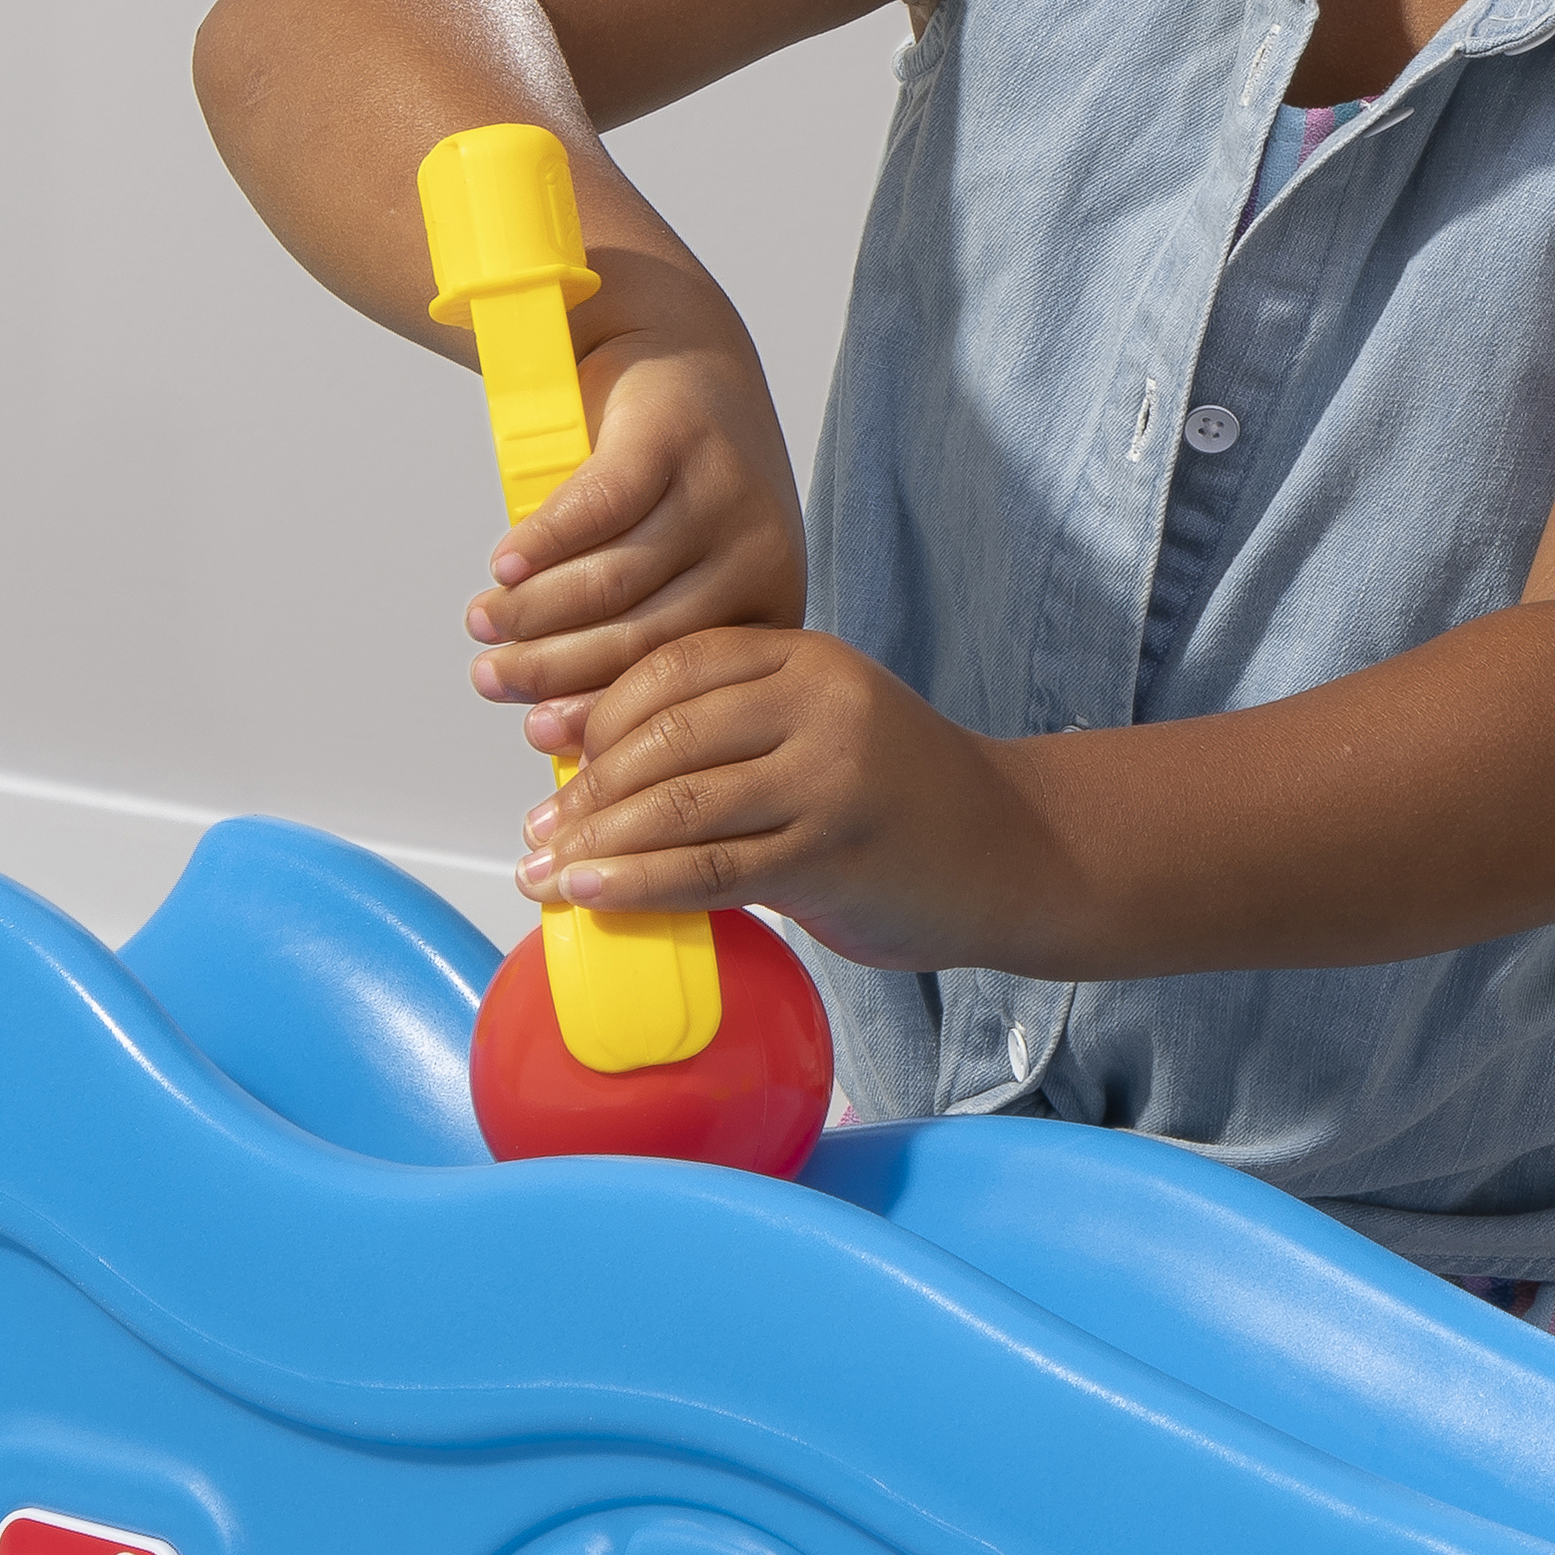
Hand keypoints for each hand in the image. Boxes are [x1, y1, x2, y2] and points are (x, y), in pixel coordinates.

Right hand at [465, 290, 805, 763]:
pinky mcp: (675, 438)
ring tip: (483, 622)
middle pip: (640, 639)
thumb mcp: (681, 571)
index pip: (682, 684)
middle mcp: (759, 550)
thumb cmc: (672, 488)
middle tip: (490, 678)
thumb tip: (561, 738)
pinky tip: (502, 564)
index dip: (604, 716)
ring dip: (532, 611)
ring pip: (612, 582)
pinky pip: (595, 512)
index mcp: (768, 601)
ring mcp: (722, 491)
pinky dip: (539, 545)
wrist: (679, 354)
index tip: (538, 738)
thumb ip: (637, 644)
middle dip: (552, 669)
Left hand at [511, 628, 1056, 973]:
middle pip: (666, 733)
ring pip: (678, 804)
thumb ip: (739, 731)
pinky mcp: (831, 854)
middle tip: (539, 829)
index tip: (549, 746)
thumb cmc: (905, 796)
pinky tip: (592, 897)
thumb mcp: (828, 726)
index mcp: (810, 658)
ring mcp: (830, 778)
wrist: (1016, 852)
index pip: (676, 663)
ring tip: (546, 873)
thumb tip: (604, 771)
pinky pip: (709, 869)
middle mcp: (820, 705)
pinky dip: (637, 885)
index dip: (601, 707)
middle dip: (585, 787)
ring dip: (594, 844)